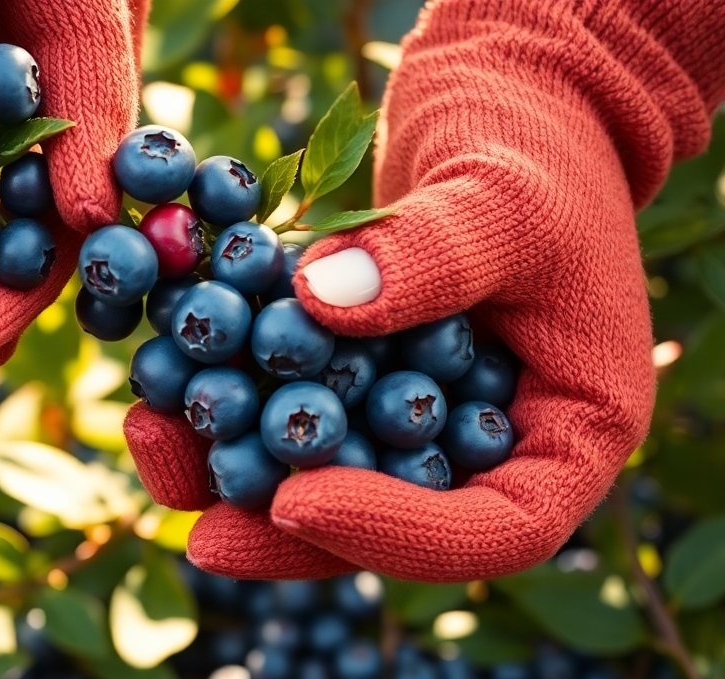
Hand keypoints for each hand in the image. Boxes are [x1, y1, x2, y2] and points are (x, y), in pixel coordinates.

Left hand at [125, 0, 724, 582]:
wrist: (512, 96)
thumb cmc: (538, 142)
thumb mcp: (502, 196)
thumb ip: (429, 256)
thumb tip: (315, 306)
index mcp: (571, 431)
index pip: (500, 528)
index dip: (399, 537)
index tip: (299, 501)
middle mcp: (493, 444)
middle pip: (397, 527)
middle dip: (290, 528)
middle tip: (198, 531)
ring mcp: (422, 415)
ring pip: (333, 479)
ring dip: (241, 471)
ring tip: (153, 438)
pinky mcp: (360, 375)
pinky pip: (297, 410)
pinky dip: (235, 402)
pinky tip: (162, 384)